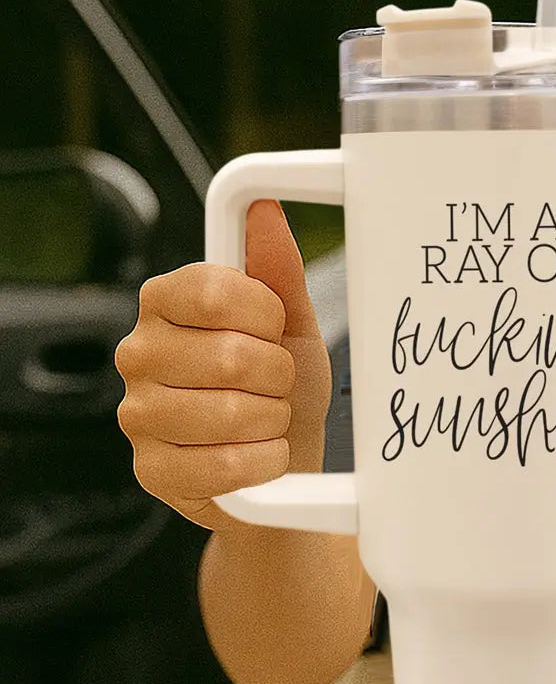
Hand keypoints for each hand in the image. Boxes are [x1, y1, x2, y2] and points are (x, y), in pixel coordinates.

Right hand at [115, 200, 332, 534]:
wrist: (286, 465)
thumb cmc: (281, 389)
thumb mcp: (289, 323)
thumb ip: (277, 269)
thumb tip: (265, 212)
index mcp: (164, 303)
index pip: (213, 290)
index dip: (264, 315)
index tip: (273, 330)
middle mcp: (138, 353)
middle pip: (229, 356)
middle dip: (277, 375)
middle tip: (277, 385)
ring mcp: (137, 415)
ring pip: (231, 412)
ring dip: (273, 420)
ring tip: (267, 419)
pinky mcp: (151, 471)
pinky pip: (226, 463)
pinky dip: (264, 461)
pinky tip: (260, 455)